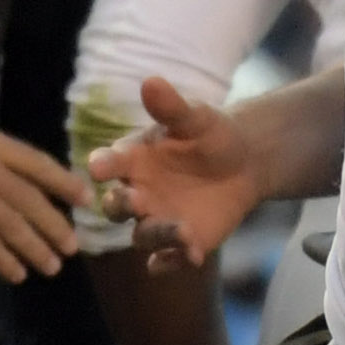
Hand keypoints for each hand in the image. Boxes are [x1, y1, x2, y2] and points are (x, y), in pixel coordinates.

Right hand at [0, 122, 87, 282]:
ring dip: (35, 248)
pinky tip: (16, 273)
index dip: (64, 183)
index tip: (85, 200)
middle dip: (55, 225)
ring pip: (13, 224)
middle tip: (72, 248)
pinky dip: (4, 260)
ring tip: (51, 267)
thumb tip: (18, 187)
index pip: (37, 162)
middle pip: (31, 198)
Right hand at [86, 79, 263, 272]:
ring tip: (185, 232)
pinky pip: (168, 259)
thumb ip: (171, 106)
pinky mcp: (179, 243)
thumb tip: (151, 81)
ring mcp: (156, 220)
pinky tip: (192, 258)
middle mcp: (137, 193)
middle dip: (122, 205)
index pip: (108, 164)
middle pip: (116, 207)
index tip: (99, 167)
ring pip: (143, 236)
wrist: (244, 162)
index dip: (102, 166)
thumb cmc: (210, 135)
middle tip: (136, 201)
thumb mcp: (195, 117)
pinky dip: (175, 262)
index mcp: (132, 160)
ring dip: (158, 236)